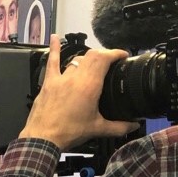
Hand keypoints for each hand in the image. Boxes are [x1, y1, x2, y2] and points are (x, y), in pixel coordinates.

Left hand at [19, 34, 139, 150]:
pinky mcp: (48, 83)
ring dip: (87, 58)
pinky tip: (54, 37)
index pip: (104, 58)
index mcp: (89, 86)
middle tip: (111, 60)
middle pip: (92, 56)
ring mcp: (60, 79)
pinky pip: (51, 62)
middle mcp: (75, 78)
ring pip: (76, 60)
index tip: (123, 55)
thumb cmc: (68, 132)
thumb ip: (119, 127)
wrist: (43, 138)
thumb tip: (134, 126)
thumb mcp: (98, 129)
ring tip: (95, 60)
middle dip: (104, 55)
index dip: (115, 53)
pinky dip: (54, 49)